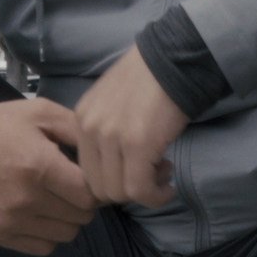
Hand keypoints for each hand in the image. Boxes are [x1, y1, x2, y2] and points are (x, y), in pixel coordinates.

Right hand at [0, 98, 98, 255]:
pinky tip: (40, 214)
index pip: (89, 195)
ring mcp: (12, 220)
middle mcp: (27, 199)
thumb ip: (76, 128)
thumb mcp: (40, 112)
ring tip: (56, 199)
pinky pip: (44, 248)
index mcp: (40, 166)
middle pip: (81, 217)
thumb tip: (103, 153)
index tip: (86, 177)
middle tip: (71, 187)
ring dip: (68, 219)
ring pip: (66, 235)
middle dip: (82, 202)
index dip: (95, 187)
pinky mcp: (0, 234)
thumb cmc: (0, 126)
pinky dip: (49, 234)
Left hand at [74, 46, 188, 207]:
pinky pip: (140, 190)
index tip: (133, 175)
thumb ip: (106, 132)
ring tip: (163, 174)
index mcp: (82, 118)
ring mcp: (111, 137)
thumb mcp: (113, 102)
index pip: (85, 170)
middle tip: (151, 176)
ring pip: (118, 192)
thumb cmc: (149, 79)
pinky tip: (168, 185)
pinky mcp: (137, 144)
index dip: (111, 181)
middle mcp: (90, 128)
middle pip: (98, 186)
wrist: (174, 59)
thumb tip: (115, 168)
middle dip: (126, 191)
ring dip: (143, 193)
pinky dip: (156, 196)